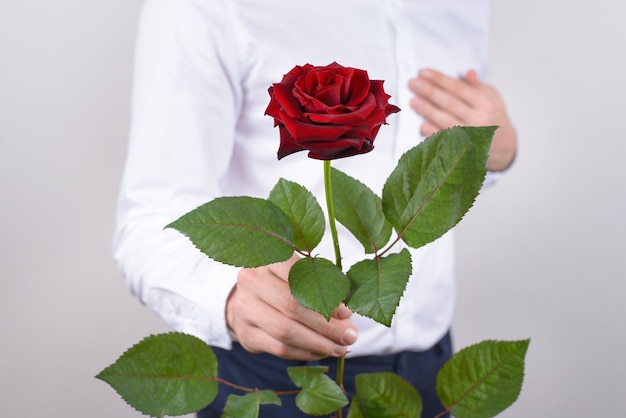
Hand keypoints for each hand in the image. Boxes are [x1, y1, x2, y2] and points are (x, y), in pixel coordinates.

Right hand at [225, 254, 357, 359]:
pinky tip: (321, 352)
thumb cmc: (285, 283)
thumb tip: (344, 315)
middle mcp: (251, 280)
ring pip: (285, 331)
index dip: (325, 296)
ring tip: (340, 348)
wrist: (249, 298)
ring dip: (318, 344)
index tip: (346, 313)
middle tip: (350, 336)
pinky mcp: (245, 333)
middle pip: (293, 306)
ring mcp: (244, 307)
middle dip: (326, 325)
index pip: (300, 277)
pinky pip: (279, 348)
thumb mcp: (304, 274)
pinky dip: (305, 353)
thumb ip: (324, 288)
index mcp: (270, 258)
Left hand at [409, 69, 516, 171]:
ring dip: (428, 111)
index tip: (423, 73)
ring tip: (413, 101)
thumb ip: (477, 86)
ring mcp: (471, 136)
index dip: (440, 80)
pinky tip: (422, 126)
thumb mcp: (492, 97)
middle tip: (413, 84)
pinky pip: (446, 140)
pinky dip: (433, 133)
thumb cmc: (493, 117)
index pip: (458, 88)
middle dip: (430, 92)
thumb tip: (468, 72)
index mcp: (486, 104)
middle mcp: (479, 120)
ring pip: (446, 121)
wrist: (503, 146)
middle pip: (450, 103)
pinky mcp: (463, 149)